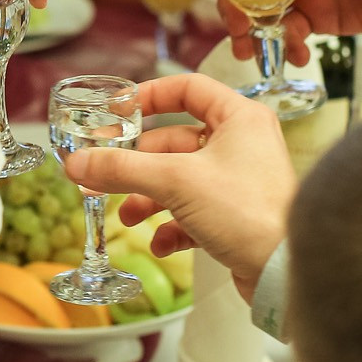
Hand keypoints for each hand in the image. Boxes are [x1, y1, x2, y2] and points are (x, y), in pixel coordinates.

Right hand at [61, 73, 293, 303]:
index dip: (150, 96)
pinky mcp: (237, 217)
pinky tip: (160, 243)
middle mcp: (242, 145)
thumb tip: (77, 163)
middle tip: (104, 175)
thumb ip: (121, 169)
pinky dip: (172, 226)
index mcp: (238, 119)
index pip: (189, 88)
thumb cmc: (247, 212)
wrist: (284, 272)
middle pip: (174, 141)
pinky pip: (194, 212)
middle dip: (138, 165)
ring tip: (128, 217)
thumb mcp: (174, 181)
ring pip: (180, 180)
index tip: (118, 111)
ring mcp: (240, 182)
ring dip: (149, 198)